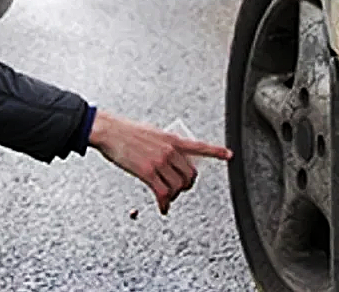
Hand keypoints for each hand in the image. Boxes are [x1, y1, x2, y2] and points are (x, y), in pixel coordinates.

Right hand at [89, 110, 231, 214]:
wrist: (109, 130)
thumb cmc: (126, 131)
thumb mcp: (152, 133)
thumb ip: (166, 145)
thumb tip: (173, 159)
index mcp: (172, 138)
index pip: (200, 145)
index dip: (216, 151)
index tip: (229, 155)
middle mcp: (170, 150)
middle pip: (190, 174)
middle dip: (186, 185)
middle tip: (179, 189)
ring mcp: (160, 161)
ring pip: (178, 186)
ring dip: (174, 196)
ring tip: (167, 197)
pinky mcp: (148, 172)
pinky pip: (163, 193)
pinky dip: (164, 204)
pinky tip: (162, 207)